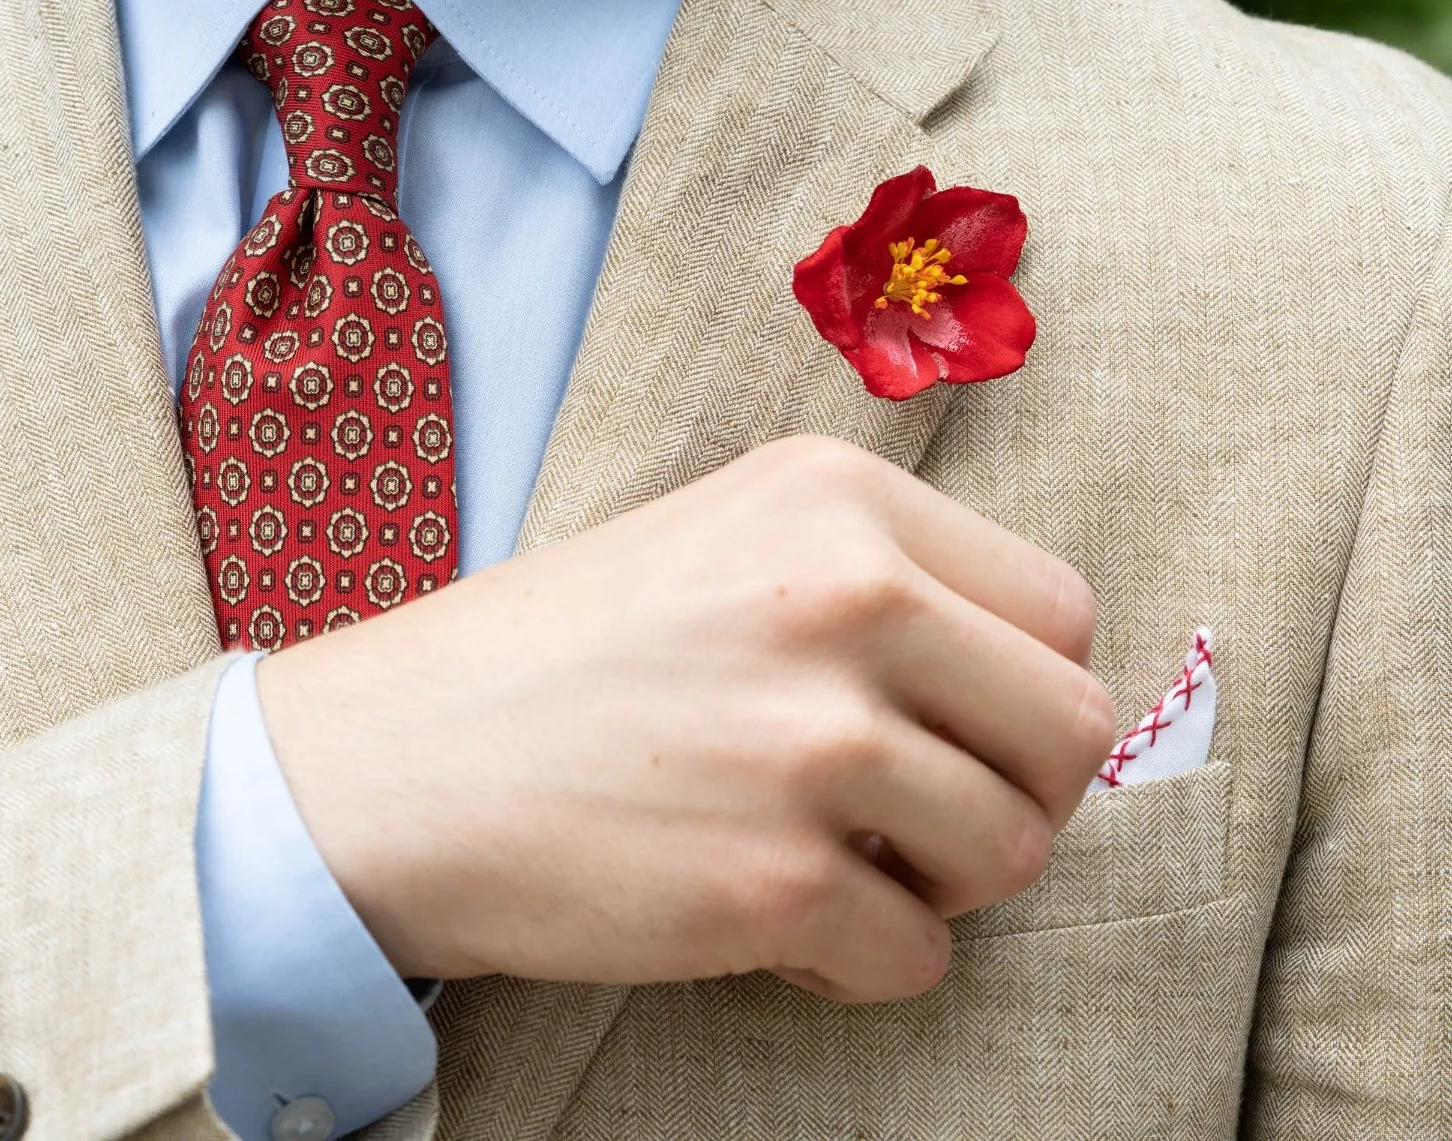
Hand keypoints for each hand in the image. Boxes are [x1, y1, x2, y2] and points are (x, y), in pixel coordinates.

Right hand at [256, 436, 1112, 1003]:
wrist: (385, 765)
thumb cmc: (544, 660)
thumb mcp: (714, 542)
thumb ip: (872, 579)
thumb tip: (1012, 679)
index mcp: (834, 497)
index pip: (1061, 607)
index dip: (1018, 689)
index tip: (952, 728)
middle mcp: (843, 598)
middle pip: (1071, 727)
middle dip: (1013, 790)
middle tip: (919, 814)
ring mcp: (813, 742)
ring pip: (1014, 850)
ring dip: (939, 881)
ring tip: (836, 864)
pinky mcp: (775, 881)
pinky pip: (920, 955)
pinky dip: (860, 959)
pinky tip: (771, 923)